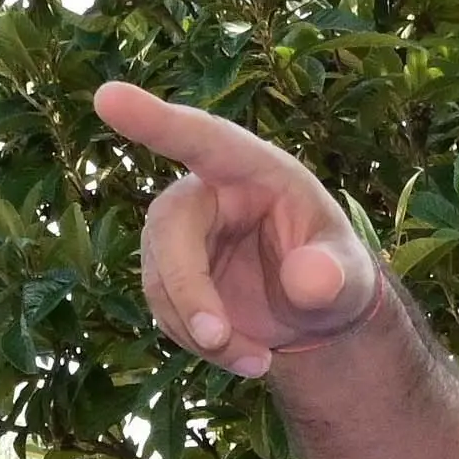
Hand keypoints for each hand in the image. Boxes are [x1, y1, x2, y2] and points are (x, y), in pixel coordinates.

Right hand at [96, 81, 383, 377]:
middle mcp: (208, 193)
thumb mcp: (351, 278)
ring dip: (202, 332)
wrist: (316, 313)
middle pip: (168, 230)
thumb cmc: (336, 275)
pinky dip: (200, 344)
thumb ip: (336, 276)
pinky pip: (166, 312)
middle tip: (218, 341)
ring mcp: (182, 235)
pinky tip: (244, 356)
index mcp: (254, 170)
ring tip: (259, 363)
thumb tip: (309, 281)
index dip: (154, 121)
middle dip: (189, 291)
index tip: (107, 96)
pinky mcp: (169, 274)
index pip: (202, 139)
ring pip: (161, 281)